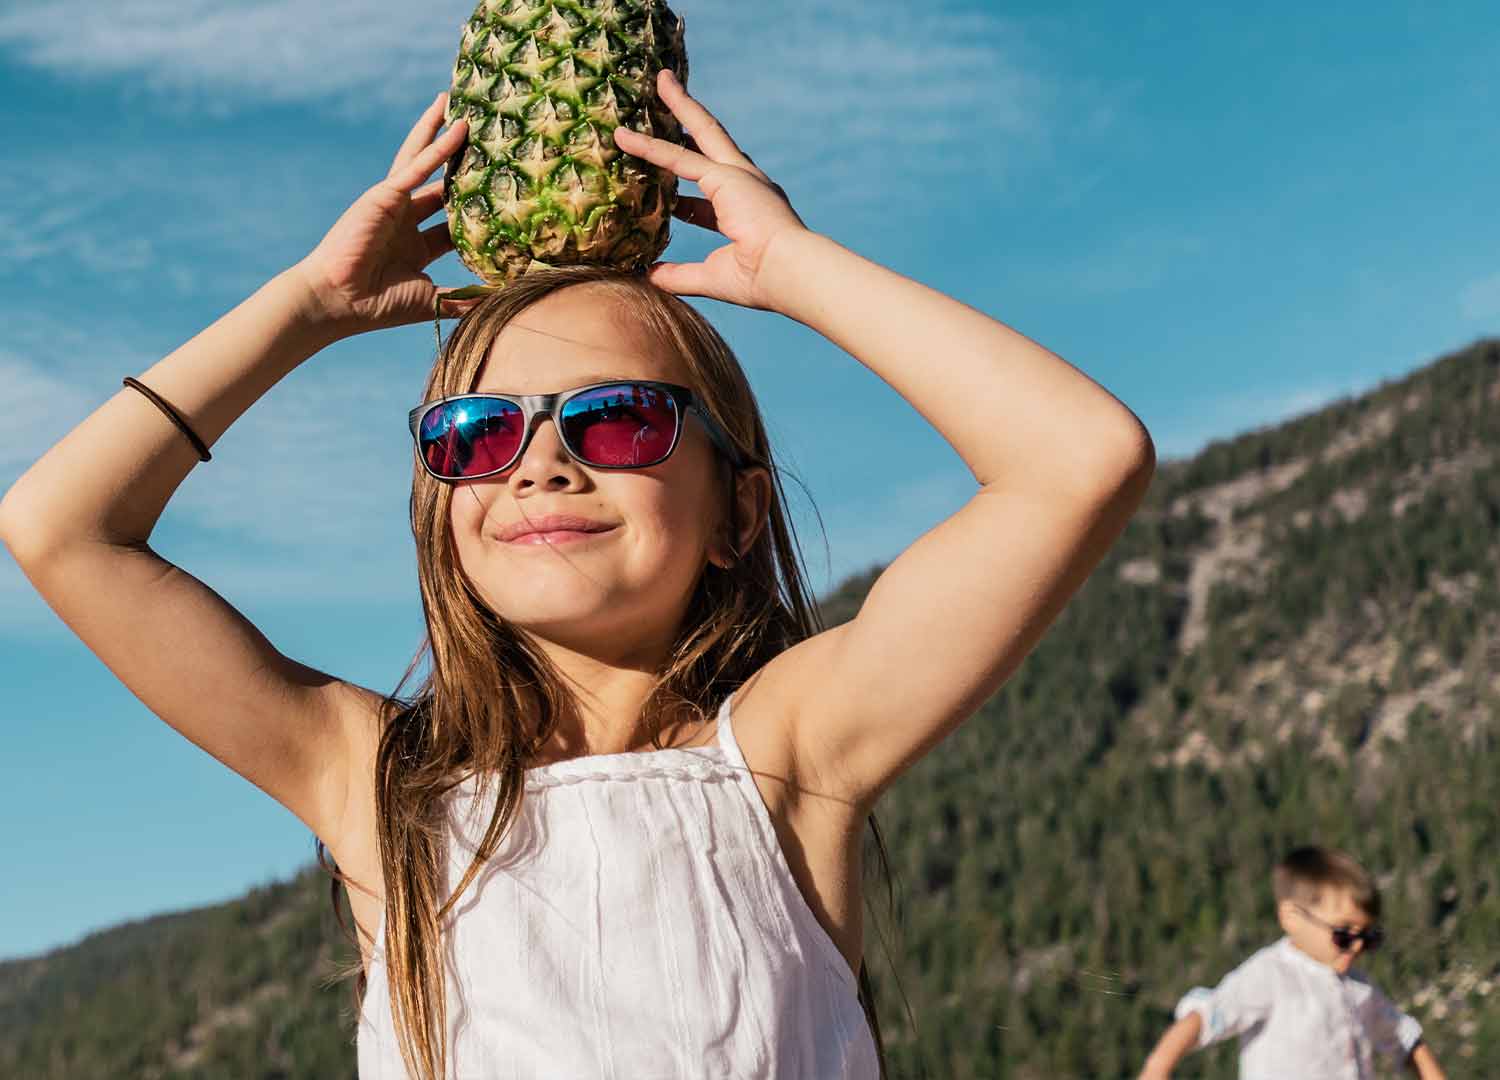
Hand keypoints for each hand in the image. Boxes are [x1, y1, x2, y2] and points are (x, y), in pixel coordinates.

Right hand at [292, 93, 479, 336]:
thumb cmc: (379, 306)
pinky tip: (457, 128)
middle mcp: (405, 220)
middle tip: (480, 133)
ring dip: (440, 132)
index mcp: (416, 246)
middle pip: (440, 182)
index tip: (505, 192)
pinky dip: (437, 148)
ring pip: (424, 161)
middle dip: (458, 160)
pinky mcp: (383, 195)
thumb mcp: (434, 302)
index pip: (454, 221)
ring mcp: (393, 204)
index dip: (477, 207)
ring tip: (457, 104)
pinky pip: (416, 167)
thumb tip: (502, 301)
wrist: (339, 303)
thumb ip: (466, 299)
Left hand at [612, 71, 809, 310]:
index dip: (682, 195)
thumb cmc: (761, 280)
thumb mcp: (712, 276)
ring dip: (679, 106)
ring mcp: (738, 175)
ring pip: (700, 131)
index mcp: (747, 209)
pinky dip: (650, 147)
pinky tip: (625, 137)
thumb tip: (647, 277)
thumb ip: (679, 275)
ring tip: (660, 80)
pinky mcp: (725, 177)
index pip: (708, 194)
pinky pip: (678, 157)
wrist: (790, 273)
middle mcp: (746, 184)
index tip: (661, 194)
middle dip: (690, 117)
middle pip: (711, 141)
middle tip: (670, 91)